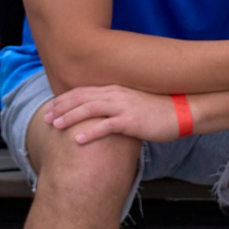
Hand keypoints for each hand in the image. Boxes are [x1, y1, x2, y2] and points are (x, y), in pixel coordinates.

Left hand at [44, 84, 178, 145]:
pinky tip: (77, 139)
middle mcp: (117, 94)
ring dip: (69, 117)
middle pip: (82, 98)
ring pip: (89, 110)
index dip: (65, 99)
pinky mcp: (131, 121)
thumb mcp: (134, 103)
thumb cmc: (159, 109)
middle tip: (45, 118)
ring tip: (55, 126)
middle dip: (61, 108)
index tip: (51, 108)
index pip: (84, 91)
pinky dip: (89, 132)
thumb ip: (117, 105)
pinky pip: (106, 126)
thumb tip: (102, 114)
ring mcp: (124, 107)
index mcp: (116, 89)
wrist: (183, 111)